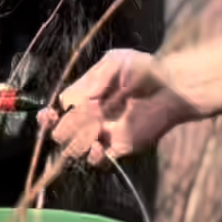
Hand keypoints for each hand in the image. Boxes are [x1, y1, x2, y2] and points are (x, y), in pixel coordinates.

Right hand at [46, 49, 196, 165]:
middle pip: (61, 132)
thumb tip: (82, 99)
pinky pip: (99, 160)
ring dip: (73, 145)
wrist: (172, 87)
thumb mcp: (116, 61)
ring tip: (86, 133)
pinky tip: (98, 145)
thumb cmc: (145, 69)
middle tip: (58, 126)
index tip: (50, 113)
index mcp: (86, 95)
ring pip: (76, 149)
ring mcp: (104, 133)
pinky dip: (93, 157)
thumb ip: (96, 77)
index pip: (59, 110)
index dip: (50, 114)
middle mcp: (91, 116)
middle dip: (56, 131)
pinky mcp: (120, 146)